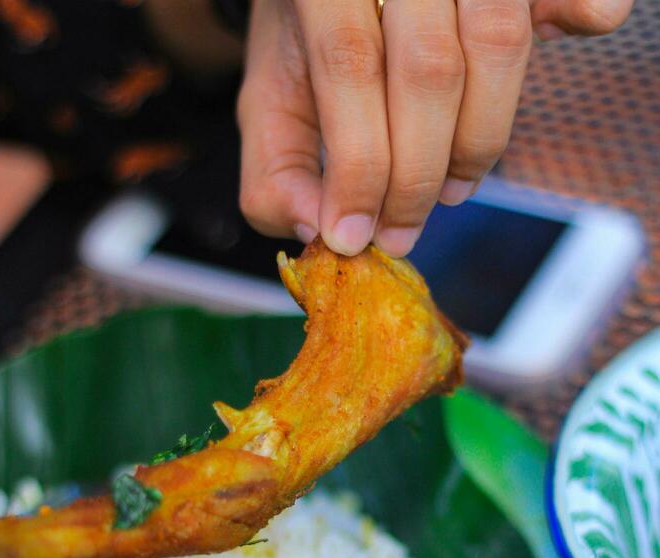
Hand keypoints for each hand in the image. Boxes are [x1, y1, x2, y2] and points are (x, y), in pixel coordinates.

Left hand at [238, 0, 632, 256]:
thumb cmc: (310, 41)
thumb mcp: (271, 102)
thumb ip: (275, 172)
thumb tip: (320, 230)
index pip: (349, 68)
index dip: (359, 167)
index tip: (356, 238)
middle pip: (428, 69)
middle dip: (416, 173)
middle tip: (401, 230)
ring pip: (496, 44)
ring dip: (479, 139)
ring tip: (449, 188)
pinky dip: (583, 11)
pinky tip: (585, 26)